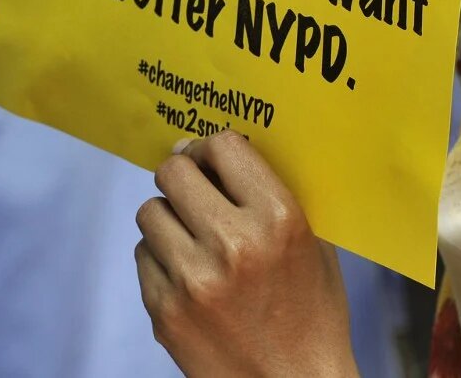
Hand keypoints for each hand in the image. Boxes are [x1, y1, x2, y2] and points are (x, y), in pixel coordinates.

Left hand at [134, 131, 358, 377]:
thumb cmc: (313, 313)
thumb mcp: (316, 245)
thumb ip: (276, 197)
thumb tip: (223, 152)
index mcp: (278, 218)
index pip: (223, 147)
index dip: (213, 148)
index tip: (213, 158)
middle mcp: (232, 242)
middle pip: (173, 172)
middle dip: (184, 175)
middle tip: (195, 187)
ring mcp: (192, 279)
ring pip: (150, 212)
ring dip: (170, 217)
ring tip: (194, 236)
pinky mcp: (164, 310)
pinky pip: (144, 255)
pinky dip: (162, 257)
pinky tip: (190, 273)